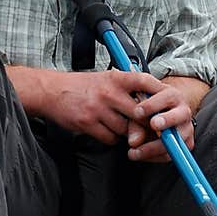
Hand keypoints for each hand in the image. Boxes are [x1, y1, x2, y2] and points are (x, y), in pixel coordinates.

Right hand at [7, 66, 173, 145]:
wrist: (52, 91)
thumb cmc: (81, 86)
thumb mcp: (105, 77)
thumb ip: (125, 86)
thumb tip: (149, 99)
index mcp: (115, 78)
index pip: (144, 81)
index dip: (158, 92)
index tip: (165, 102)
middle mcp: (108, 93)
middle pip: (139, 113)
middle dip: (145, 123)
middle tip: (149, 127)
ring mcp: (98, 109)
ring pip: (125, 129)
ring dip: (126, 132)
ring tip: (121, 127)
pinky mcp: (88, 124)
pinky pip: (110, 138)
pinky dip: (112, 138)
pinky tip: (107, 131)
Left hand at [126, 74, 208, 163]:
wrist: (164, 112)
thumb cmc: (147, 109)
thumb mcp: (140, 109)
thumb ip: (135, 122)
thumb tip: (133, 143)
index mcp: (173, 96)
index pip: (166, 97)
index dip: (151, 105)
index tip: (137, 112)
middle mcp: (184, 111)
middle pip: (178, 116)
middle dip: (166, 120)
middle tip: (153, 124)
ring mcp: (188, 129)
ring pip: (176, 141)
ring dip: (153, 148)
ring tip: (133, 153)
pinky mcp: (187, 144)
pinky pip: (172, 154)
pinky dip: (155, 157)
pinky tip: (141, 155)